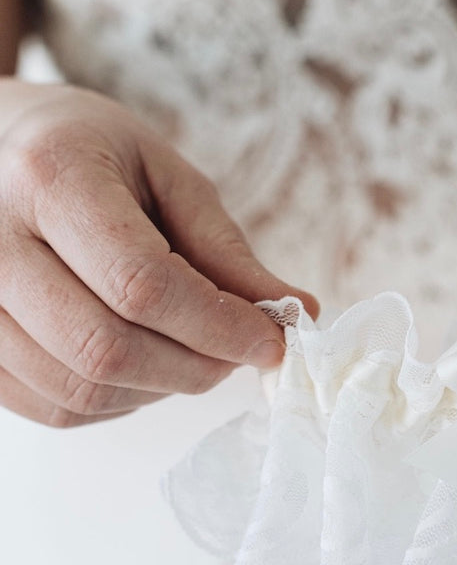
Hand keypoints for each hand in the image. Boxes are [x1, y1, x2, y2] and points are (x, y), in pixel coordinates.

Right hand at [0, 81, 318, 426]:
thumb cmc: (92, 156)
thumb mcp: (169, 178)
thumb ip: (226, 251)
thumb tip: (298, 312)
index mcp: (51, 177)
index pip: (141, 284)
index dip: (218, 327)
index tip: (271, 342)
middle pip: (105, 349)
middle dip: (196, 367)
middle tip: (236, 353)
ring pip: (80, 390)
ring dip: (161, 388)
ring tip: (190, 351)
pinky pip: (53, 408)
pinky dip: (118, 401)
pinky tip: (144, 365)